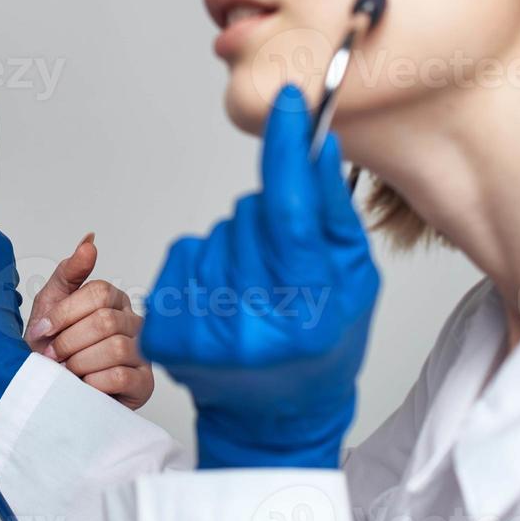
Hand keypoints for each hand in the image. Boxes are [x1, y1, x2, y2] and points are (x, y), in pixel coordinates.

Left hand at [25, 233, 154, 409]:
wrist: (50, 392)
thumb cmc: (52, 348)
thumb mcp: (51, 305)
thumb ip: (69, 273)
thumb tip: (90, 241)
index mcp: (114, 300)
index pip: (98, 293)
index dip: (64, 314)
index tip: (43, 332)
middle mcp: (133, 323)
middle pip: (105, 321)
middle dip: (69, 342)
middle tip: (53, 356)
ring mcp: (143, 353)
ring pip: (115, 348)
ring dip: (79, 363)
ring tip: (68, 371)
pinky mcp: (144, 383)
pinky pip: (120, 376)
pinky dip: (93, 381)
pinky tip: (84, 385)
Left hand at [139, 83, 379, 469]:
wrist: (275, 417)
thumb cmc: (322, 346)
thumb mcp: (353, 278)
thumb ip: (332, 210)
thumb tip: (315, 143)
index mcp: (307, 312)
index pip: (289, 212)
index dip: (287, 150)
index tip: (290, 103)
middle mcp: (250, 327)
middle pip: (249, 216)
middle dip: (266, 221)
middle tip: (283, 264)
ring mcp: (202, 334)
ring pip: (214, 233)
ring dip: (234, 245)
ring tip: (254, 289)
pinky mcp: (166, 334)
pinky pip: (183, 253)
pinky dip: (202, 264)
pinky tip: (221, 297)